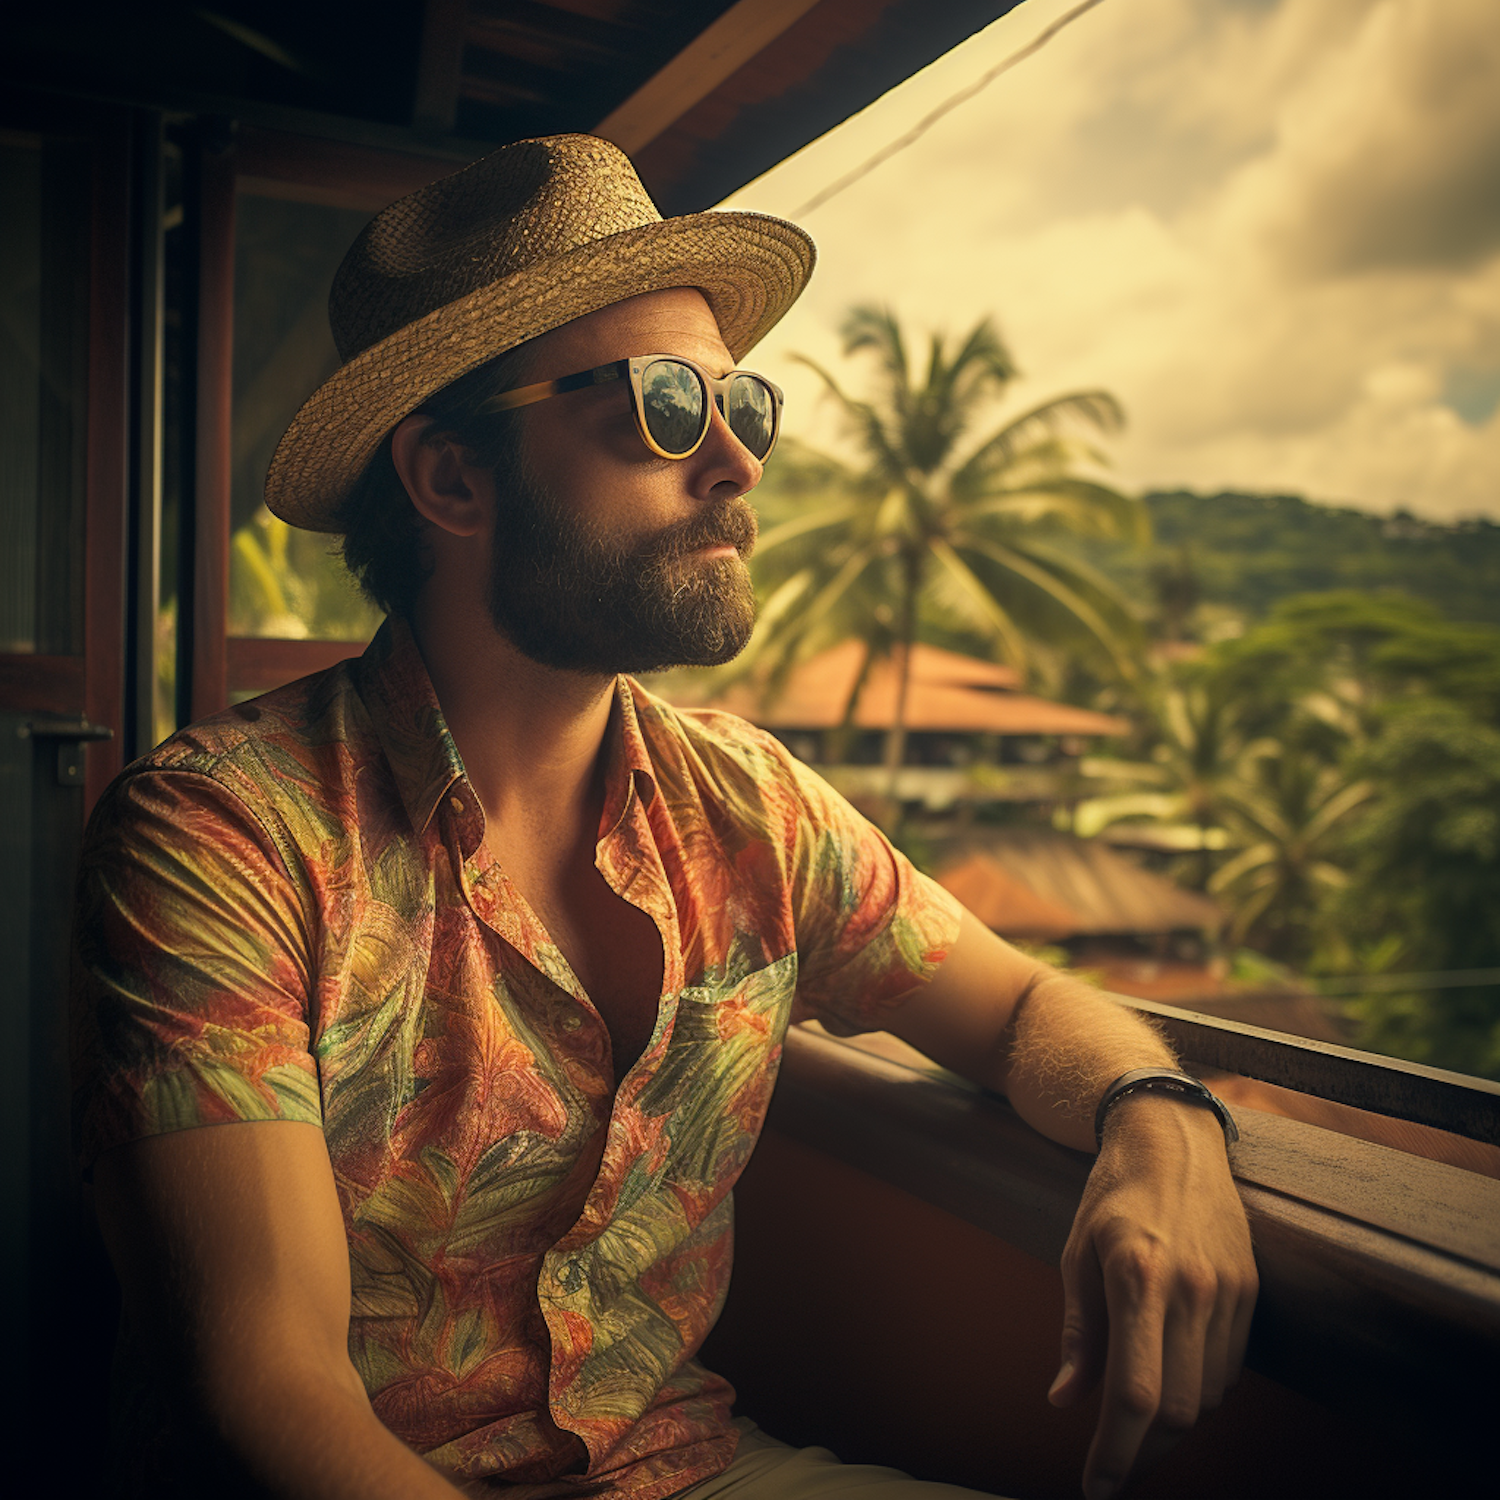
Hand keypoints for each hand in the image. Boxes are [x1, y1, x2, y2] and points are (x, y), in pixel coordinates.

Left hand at [1046, 1093, 1257, 1499]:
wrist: (1172, 1139)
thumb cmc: (1112, 1194)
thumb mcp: (1076, 1254)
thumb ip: (1079, 1333)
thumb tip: (1067, 1401)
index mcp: (1138, 1277)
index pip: (1135, 1393)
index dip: (1117, 1452)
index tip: (1096, 1485)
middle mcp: (1191, 1289)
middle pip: (1178, 1409)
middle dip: (1145, 1452)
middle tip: (1114, 1467)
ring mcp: (1228, 1291)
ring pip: (1207, 1396)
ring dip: (1171, 1423)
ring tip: (1136, 1424)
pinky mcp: (1251, 1290)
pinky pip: (1228, 1369)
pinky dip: (1198, 1389)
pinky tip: (1170, 1378)